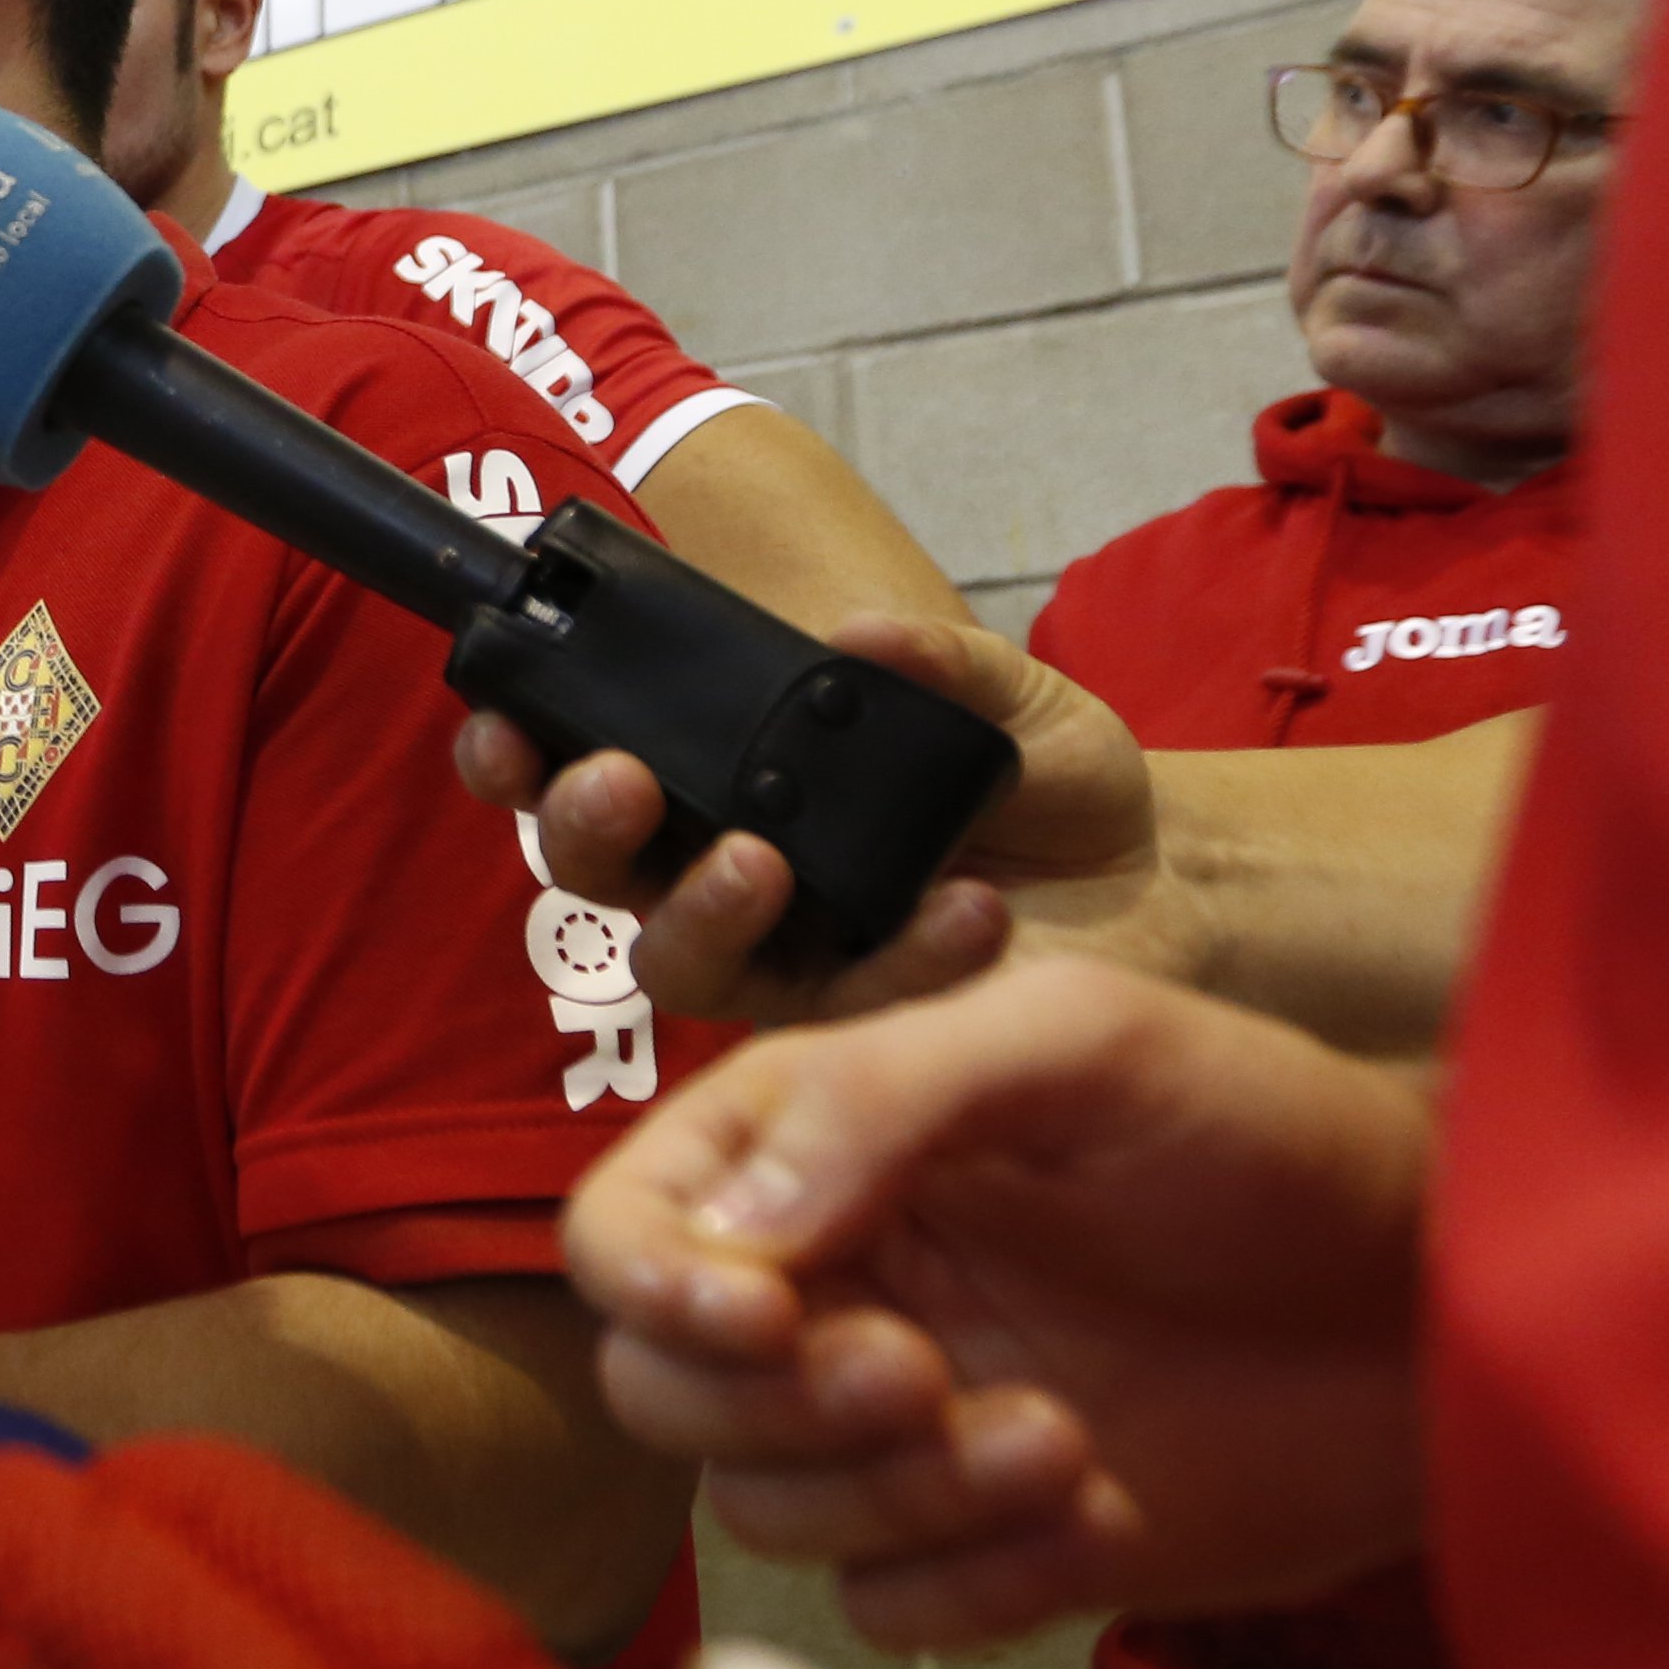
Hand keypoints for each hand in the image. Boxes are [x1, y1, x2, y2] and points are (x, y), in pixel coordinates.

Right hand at [464, 611, 1169, 1027]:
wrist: (1159, 884)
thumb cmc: (1050, 782)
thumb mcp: (1008, 695)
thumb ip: (938, 662)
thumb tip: (855, 636)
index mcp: (725, 777)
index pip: (577, 764)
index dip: (517, 751)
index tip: (509, 724)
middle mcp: (721, 871)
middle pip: (596, 869)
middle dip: (583, 824)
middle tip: (623, 783)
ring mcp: (779, 961)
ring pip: (675, 962)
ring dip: (697, 911)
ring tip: (759, 863)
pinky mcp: (852, 1033)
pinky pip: (836, 1012)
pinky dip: (893, 963)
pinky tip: (962, 911)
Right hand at [562, 957, 1433, 1647]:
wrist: (1454, 1308)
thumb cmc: (1281, 1141)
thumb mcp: (1085, 1045)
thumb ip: (884, 1098)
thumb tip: (734, 1231)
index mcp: (826, 1148)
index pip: (629, 1226)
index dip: (654, 1282)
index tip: (754, 1314)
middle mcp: (843, 1287)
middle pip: (663, 1393)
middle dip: (772, 1408)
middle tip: (919, 1376)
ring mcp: (915, 1428)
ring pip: (768, 1513)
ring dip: (891, 1496)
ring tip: (1056, 1443)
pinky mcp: (999, 1548)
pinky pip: (892, 1608)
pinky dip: (976, 1581)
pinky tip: (1101, 1511)